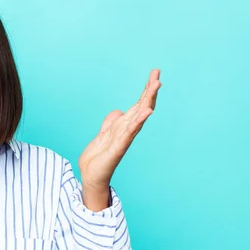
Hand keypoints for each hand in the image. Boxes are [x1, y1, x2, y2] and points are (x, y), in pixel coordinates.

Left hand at [78, 69, 161, 188]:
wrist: (91, 175)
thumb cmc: (98, 158)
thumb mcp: (103, 134)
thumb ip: (110, 122)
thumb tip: (119, 111)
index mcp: (123, 125)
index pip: (137, 104)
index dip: (145, 90)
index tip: (154, 74)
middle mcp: (127, 129)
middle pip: (142, 106)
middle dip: (149, 90)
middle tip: (157, 74)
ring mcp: (125, 137)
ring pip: (139, 115)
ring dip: (148, 100)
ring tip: (156, 85)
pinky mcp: (119, 147)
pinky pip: (131, 132)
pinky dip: (139, 121)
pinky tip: (147, 111)